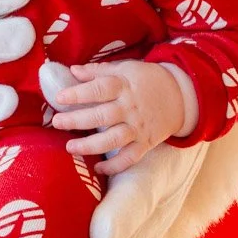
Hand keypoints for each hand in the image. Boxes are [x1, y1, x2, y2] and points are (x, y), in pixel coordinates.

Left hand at [51, 60, 186, 174]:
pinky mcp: (147, 143)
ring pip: (114, 139)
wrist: (180, 96)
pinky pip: (130, 157)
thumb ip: (98, 70)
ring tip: (70, 147)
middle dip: (78, 120)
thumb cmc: (147, 79)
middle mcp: (130, 108)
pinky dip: (115, 166)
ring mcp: (139, 128)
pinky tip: (98, 168)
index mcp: (124, 86)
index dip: (78, 94)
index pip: (99, 89)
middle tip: (56, 123)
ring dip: (91, 145)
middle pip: (102, 116)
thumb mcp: (125, 69)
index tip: (59, 98)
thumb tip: (73, 70)